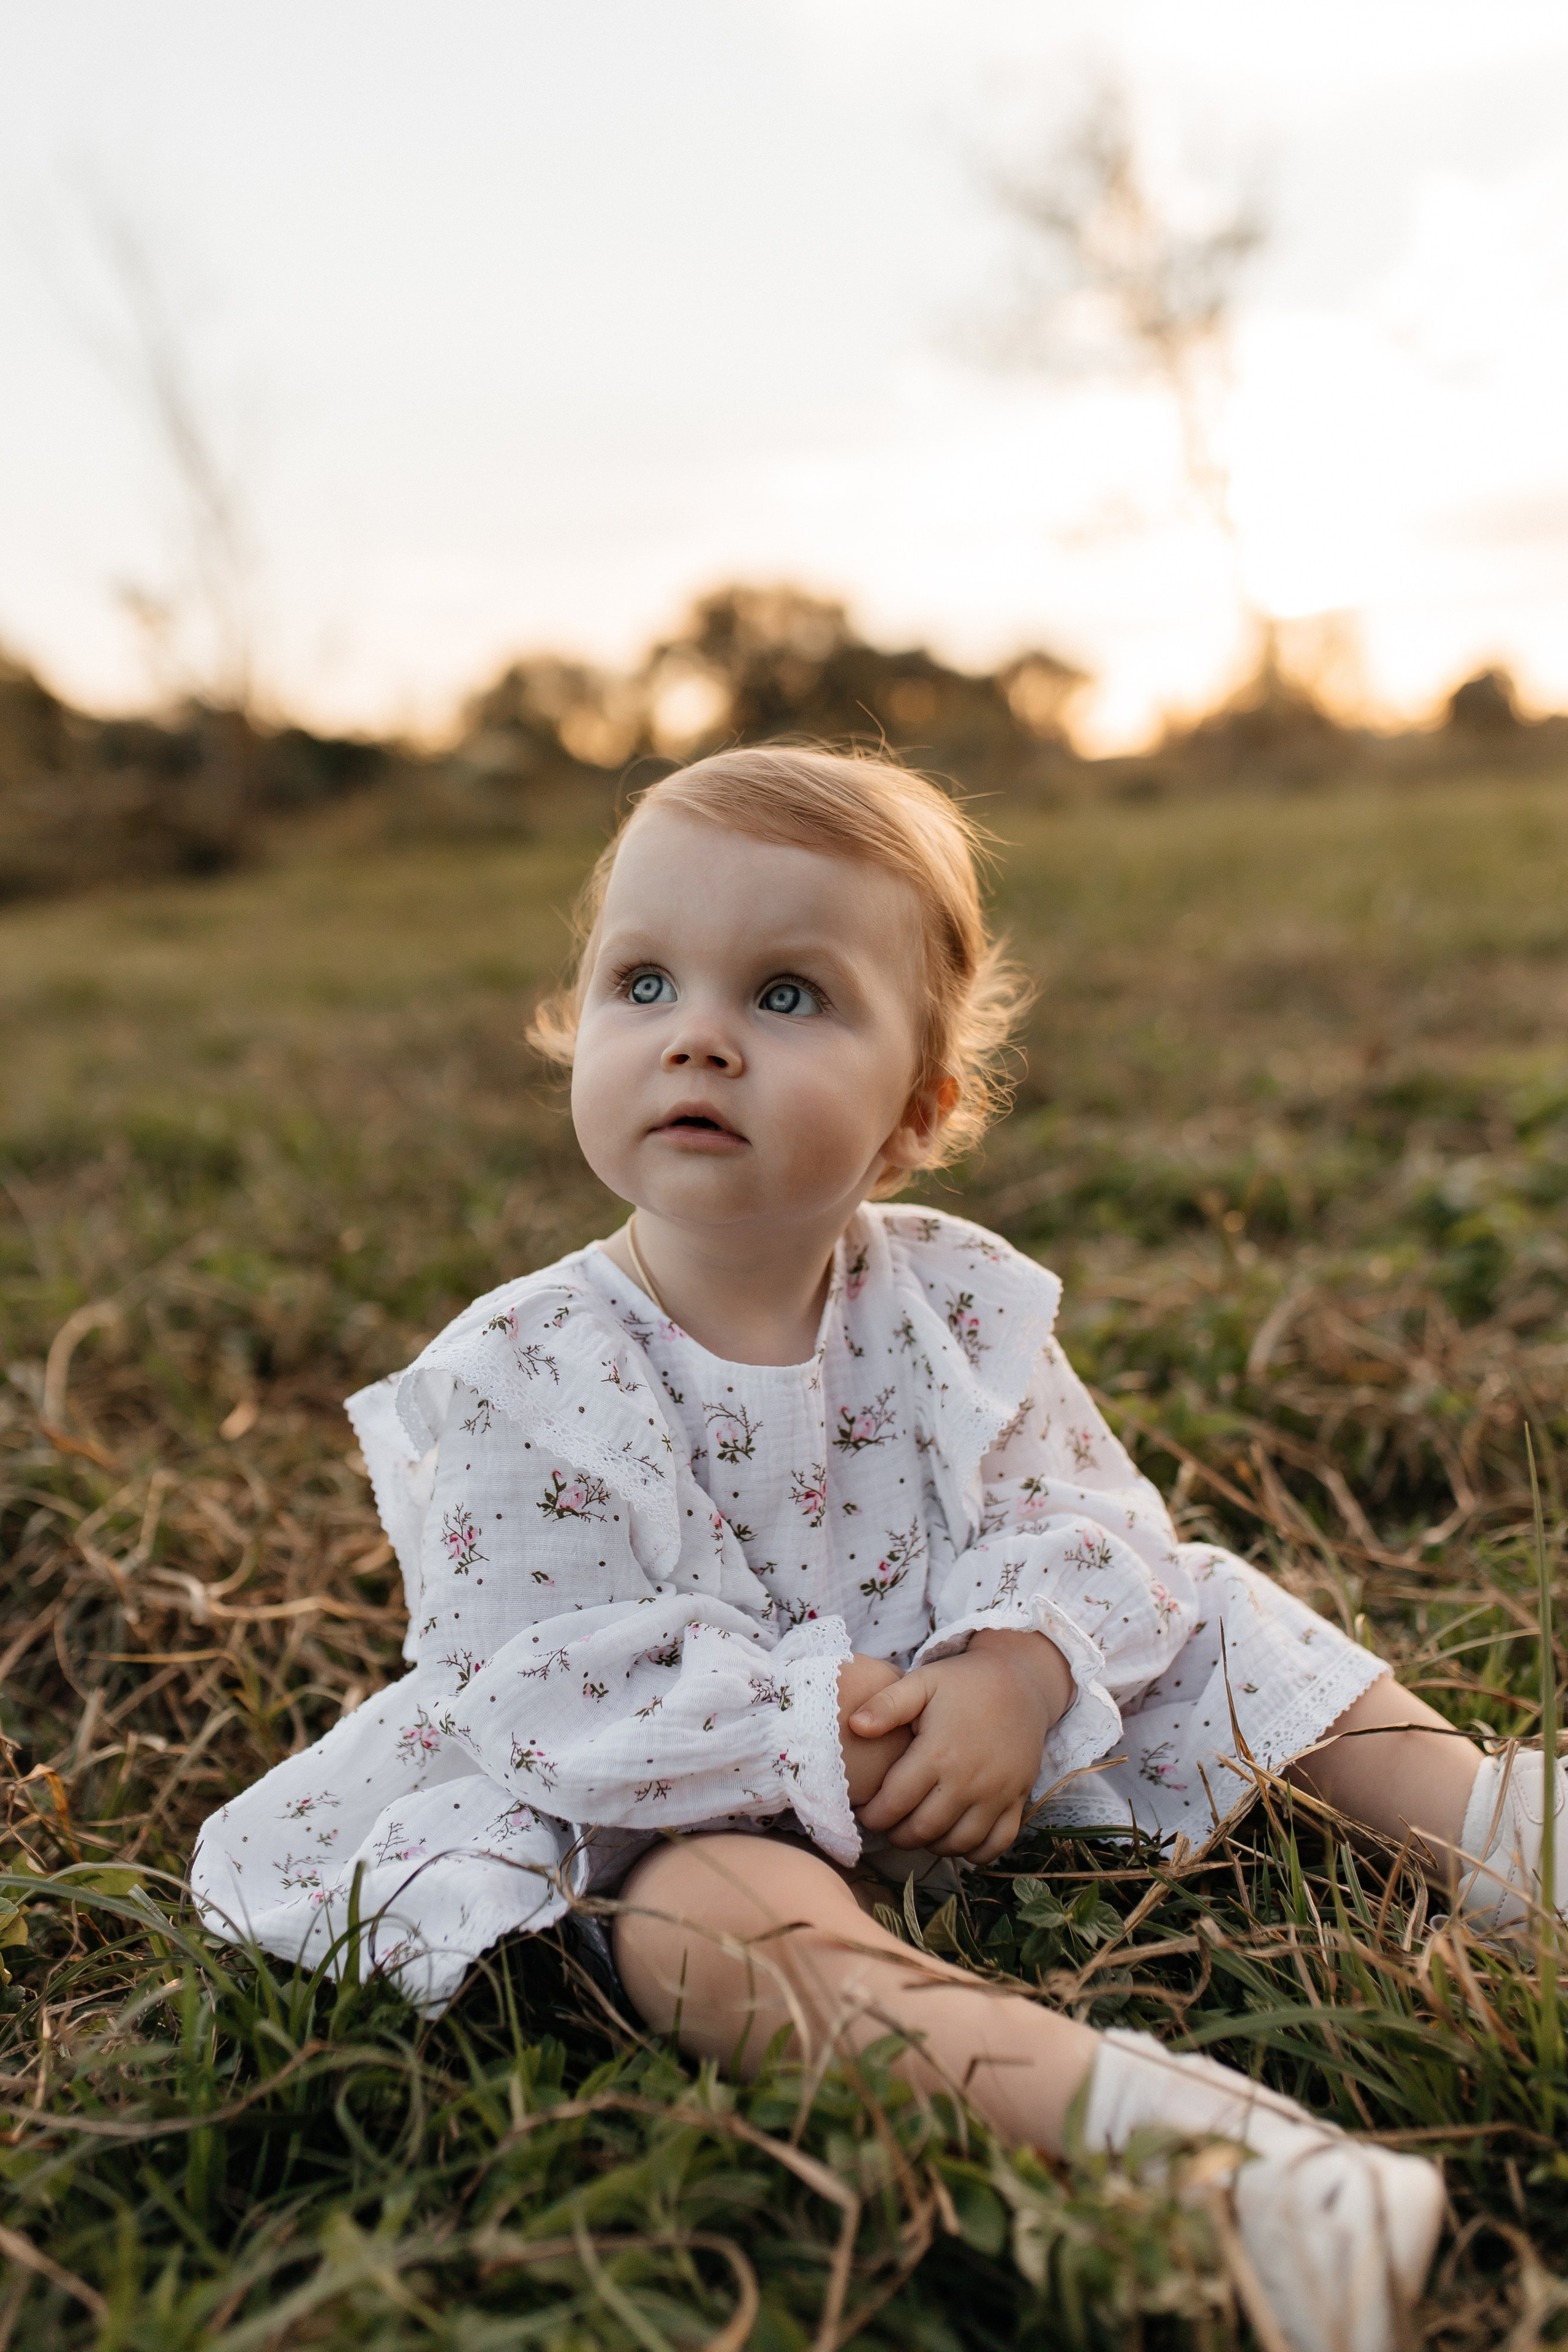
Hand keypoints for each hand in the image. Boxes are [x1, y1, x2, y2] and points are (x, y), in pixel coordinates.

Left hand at [849, 1630, 1073, 1862]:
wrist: (1020, 1682)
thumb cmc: (963, 1682)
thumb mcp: (922, 1682)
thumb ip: (887, 1704)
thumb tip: (855, 1726)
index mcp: (938, 1753)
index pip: (894, 1804)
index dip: (873, 1816)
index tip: (865, 1812)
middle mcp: (968, 1780)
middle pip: (923, 1830)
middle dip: (897, 1835)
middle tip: (888, 1824)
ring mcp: (997, 1794)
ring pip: (957, 1843)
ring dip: (931, 1844)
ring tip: (917, 1829)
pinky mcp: (1018, 1800)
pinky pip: (996, 1844)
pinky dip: (974, 1852)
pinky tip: (956, 1837)